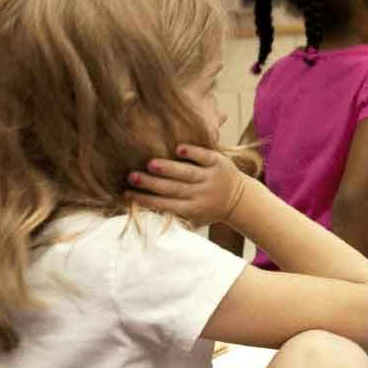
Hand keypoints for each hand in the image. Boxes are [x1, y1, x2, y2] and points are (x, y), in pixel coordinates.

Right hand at [127, 145, 249, 225]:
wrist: (240, 199)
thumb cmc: (207, 209)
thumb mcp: (193, 219)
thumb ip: (173, 217)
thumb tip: (141, 214)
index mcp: (192, 209)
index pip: (166, 205)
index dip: (146, 200)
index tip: (127, 193)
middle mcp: (201, 194)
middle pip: (173, 189)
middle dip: (151, 183)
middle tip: (131, 177)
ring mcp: (211, 178)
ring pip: (188, 173)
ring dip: (169, 169)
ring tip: (150, 164)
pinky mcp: (219, 164)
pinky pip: (205, 158)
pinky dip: (193, 154)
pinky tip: (178, 149)